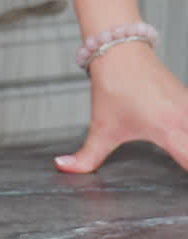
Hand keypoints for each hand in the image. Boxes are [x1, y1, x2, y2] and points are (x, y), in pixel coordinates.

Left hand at [54, 42, 187, 173]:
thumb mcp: (101, 127)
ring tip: (181, 156)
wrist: (120, 48)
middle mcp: (185, 118)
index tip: (180, 191)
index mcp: (166, 128)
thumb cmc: (114, 85)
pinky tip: (182, 141)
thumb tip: (63, 167)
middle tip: (179, 169)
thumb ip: (86, 155)